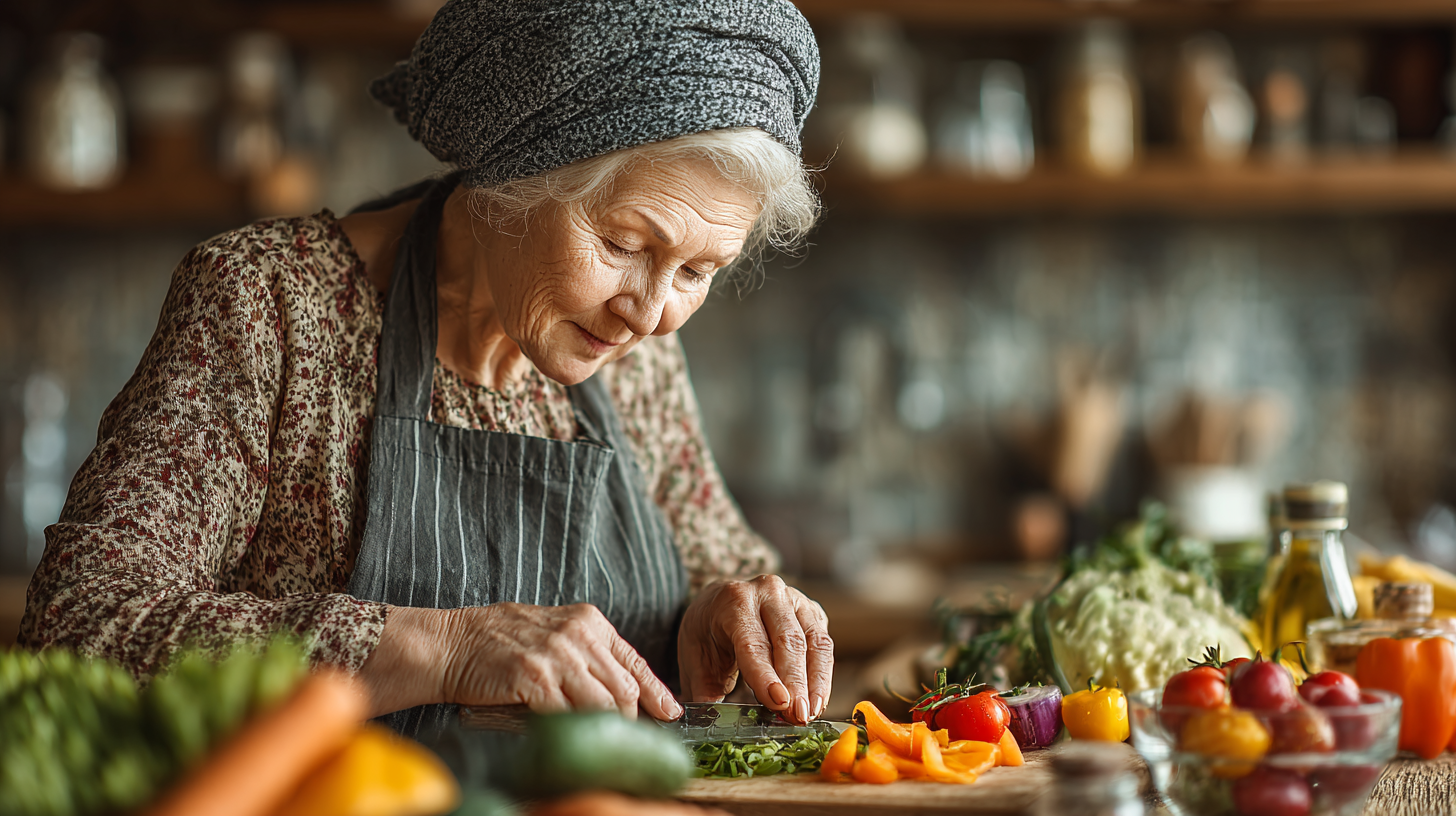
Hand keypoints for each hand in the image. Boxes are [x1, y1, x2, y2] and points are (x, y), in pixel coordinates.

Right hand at [359, 603, 681, 720]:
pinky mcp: (535, 677)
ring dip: (603, 730)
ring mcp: (557, 654)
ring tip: (598, 745)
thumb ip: (586, 653)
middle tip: (626, 742)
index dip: (657, 692)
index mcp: (588, 621)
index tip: (671, 713)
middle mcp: (578, 634)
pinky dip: (572, 731)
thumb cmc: (499, 642)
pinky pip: (567, 714)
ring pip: (603, 704)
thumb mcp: (553, 633)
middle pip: (624, 689)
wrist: (452, 643)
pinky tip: (569, 738)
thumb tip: (621, 690)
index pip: (634, 661)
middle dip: (630, 721)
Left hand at [677, 575, 832, 724]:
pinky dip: (823, 676)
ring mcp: (795, 600)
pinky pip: (824, 645)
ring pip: (815, 642)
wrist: (722, 601)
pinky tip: (816, 700)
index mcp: (734, 600)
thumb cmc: (709, 632)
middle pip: (789, 641)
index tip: (779, 702)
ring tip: (810, 713)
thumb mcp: (696, 658)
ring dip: (816, 682)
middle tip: (798, 717)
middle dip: (796, 683)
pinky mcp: (813, 612)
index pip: (753, 642)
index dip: (766, 674)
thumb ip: (703, 690)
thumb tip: (708, 724)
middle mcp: (768, 593)